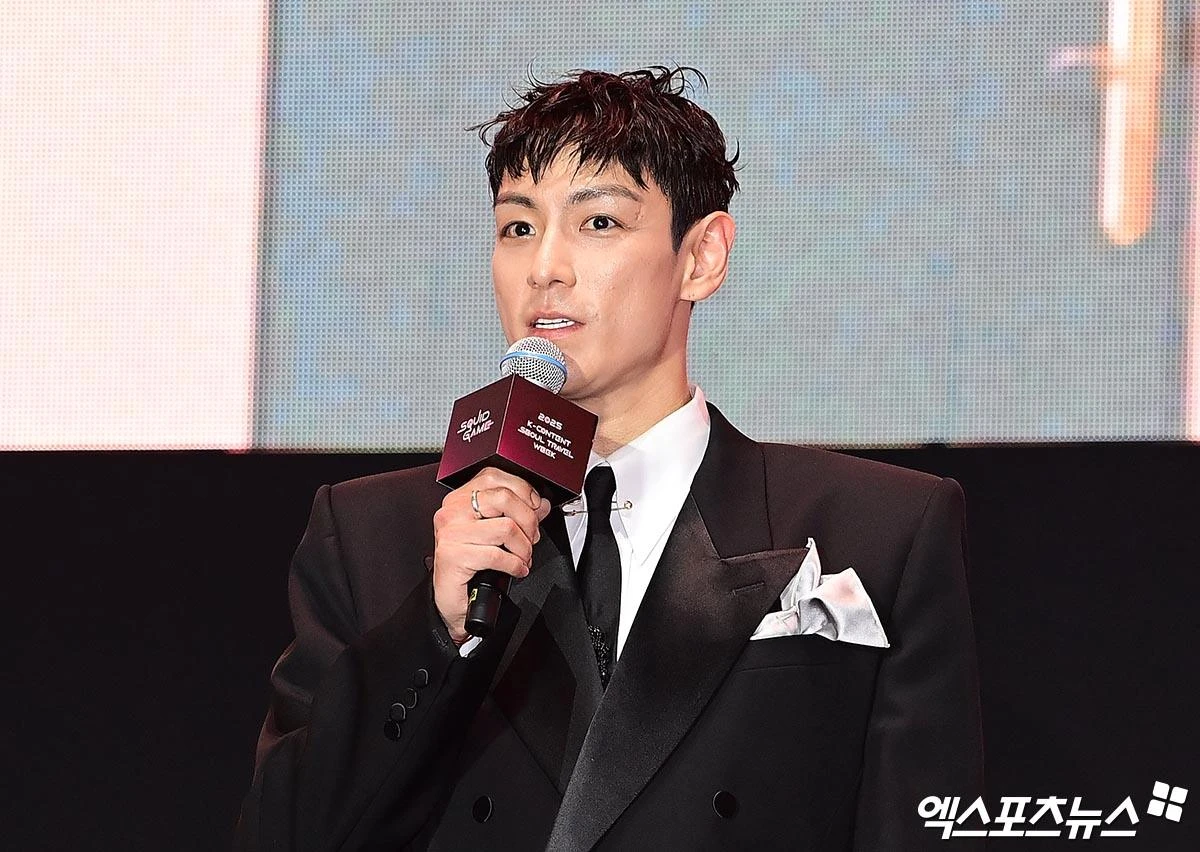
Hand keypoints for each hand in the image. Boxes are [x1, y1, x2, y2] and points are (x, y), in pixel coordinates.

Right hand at [432, 467, 550, 644]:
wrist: (450, 597)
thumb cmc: (468, 564)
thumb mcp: (494, 534)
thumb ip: (517, 514)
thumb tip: (540, 504)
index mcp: (460, 499)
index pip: (494, 476)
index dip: (522, 489)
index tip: (534, 506)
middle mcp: (452, 512)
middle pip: (503, 498)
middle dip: (528, 520)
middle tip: (531, 537)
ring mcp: (452, 533)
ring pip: (506, 528)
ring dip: (524, 547)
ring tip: (523, 557)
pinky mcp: (454, 555)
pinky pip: (498, 555)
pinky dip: (515, 564)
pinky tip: (517, 569)